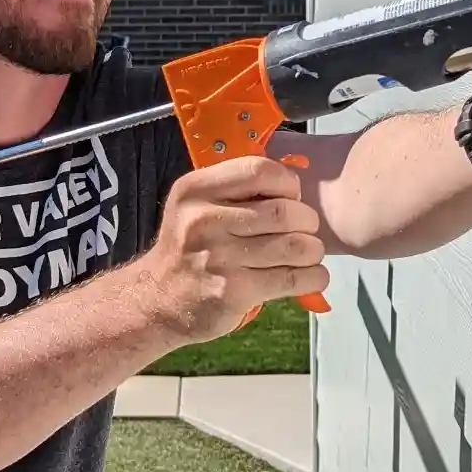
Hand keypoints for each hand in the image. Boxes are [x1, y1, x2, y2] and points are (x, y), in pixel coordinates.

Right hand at [140, 156, 330, 342]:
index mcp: (197, 190)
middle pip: (283, 212)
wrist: (157, 300)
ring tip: (309, 253)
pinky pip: (292, 279)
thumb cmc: (190, 246)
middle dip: (307, 220)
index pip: (260, 171)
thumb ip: (237, 190)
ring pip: (294, 247)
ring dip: (313, 250)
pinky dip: (314, 277)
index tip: (290, 198)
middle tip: (305, 229)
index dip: (288, 183)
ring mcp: (219, 258)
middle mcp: (204, 220)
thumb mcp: (197, 205)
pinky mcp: (233, 292)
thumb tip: (295, 185)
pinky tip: (311, 276)